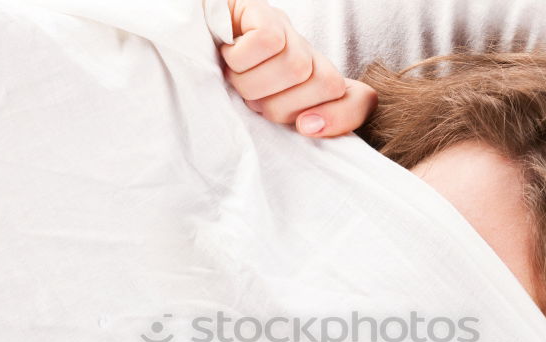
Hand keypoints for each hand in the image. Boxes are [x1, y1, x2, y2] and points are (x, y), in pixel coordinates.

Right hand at [221, 0, 376, 136]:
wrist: (185, 39)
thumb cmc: (220, 85)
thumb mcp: (258, 115)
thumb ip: (290, 125)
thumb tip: (308, 126)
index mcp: (310, 84)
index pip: (359, 99)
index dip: (342, 116)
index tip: (305, 126)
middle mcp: (305, 53)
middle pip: (324, 84)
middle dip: (278, 104)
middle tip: (251, 96)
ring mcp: (286, 29)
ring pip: (295, 66)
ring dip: (253, 83)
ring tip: (234, 75)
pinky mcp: (262, 10)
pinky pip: (270, 41)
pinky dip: (243, 57)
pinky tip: (227, 53)